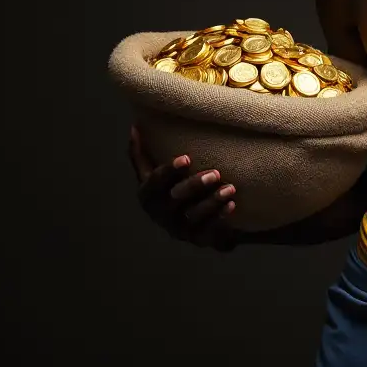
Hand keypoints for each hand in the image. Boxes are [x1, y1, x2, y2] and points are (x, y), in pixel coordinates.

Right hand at [128, 124, 238, 250]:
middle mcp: (161, 215)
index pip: (154, 184)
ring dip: (212, 202)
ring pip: (194, 216)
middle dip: (194, 186)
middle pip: (175, 200)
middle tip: (216, 173)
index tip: (187, 158)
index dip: (169, 171)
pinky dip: (220, 217)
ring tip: (230, 188)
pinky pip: (209, 231)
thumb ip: (143, 155)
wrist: (194, 223)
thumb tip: (135, 127)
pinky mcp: (199, 239)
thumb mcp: (155, 175)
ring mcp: (180, 230)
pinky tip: (231, 204)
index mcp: (148, 197)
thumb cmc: (173, 191)